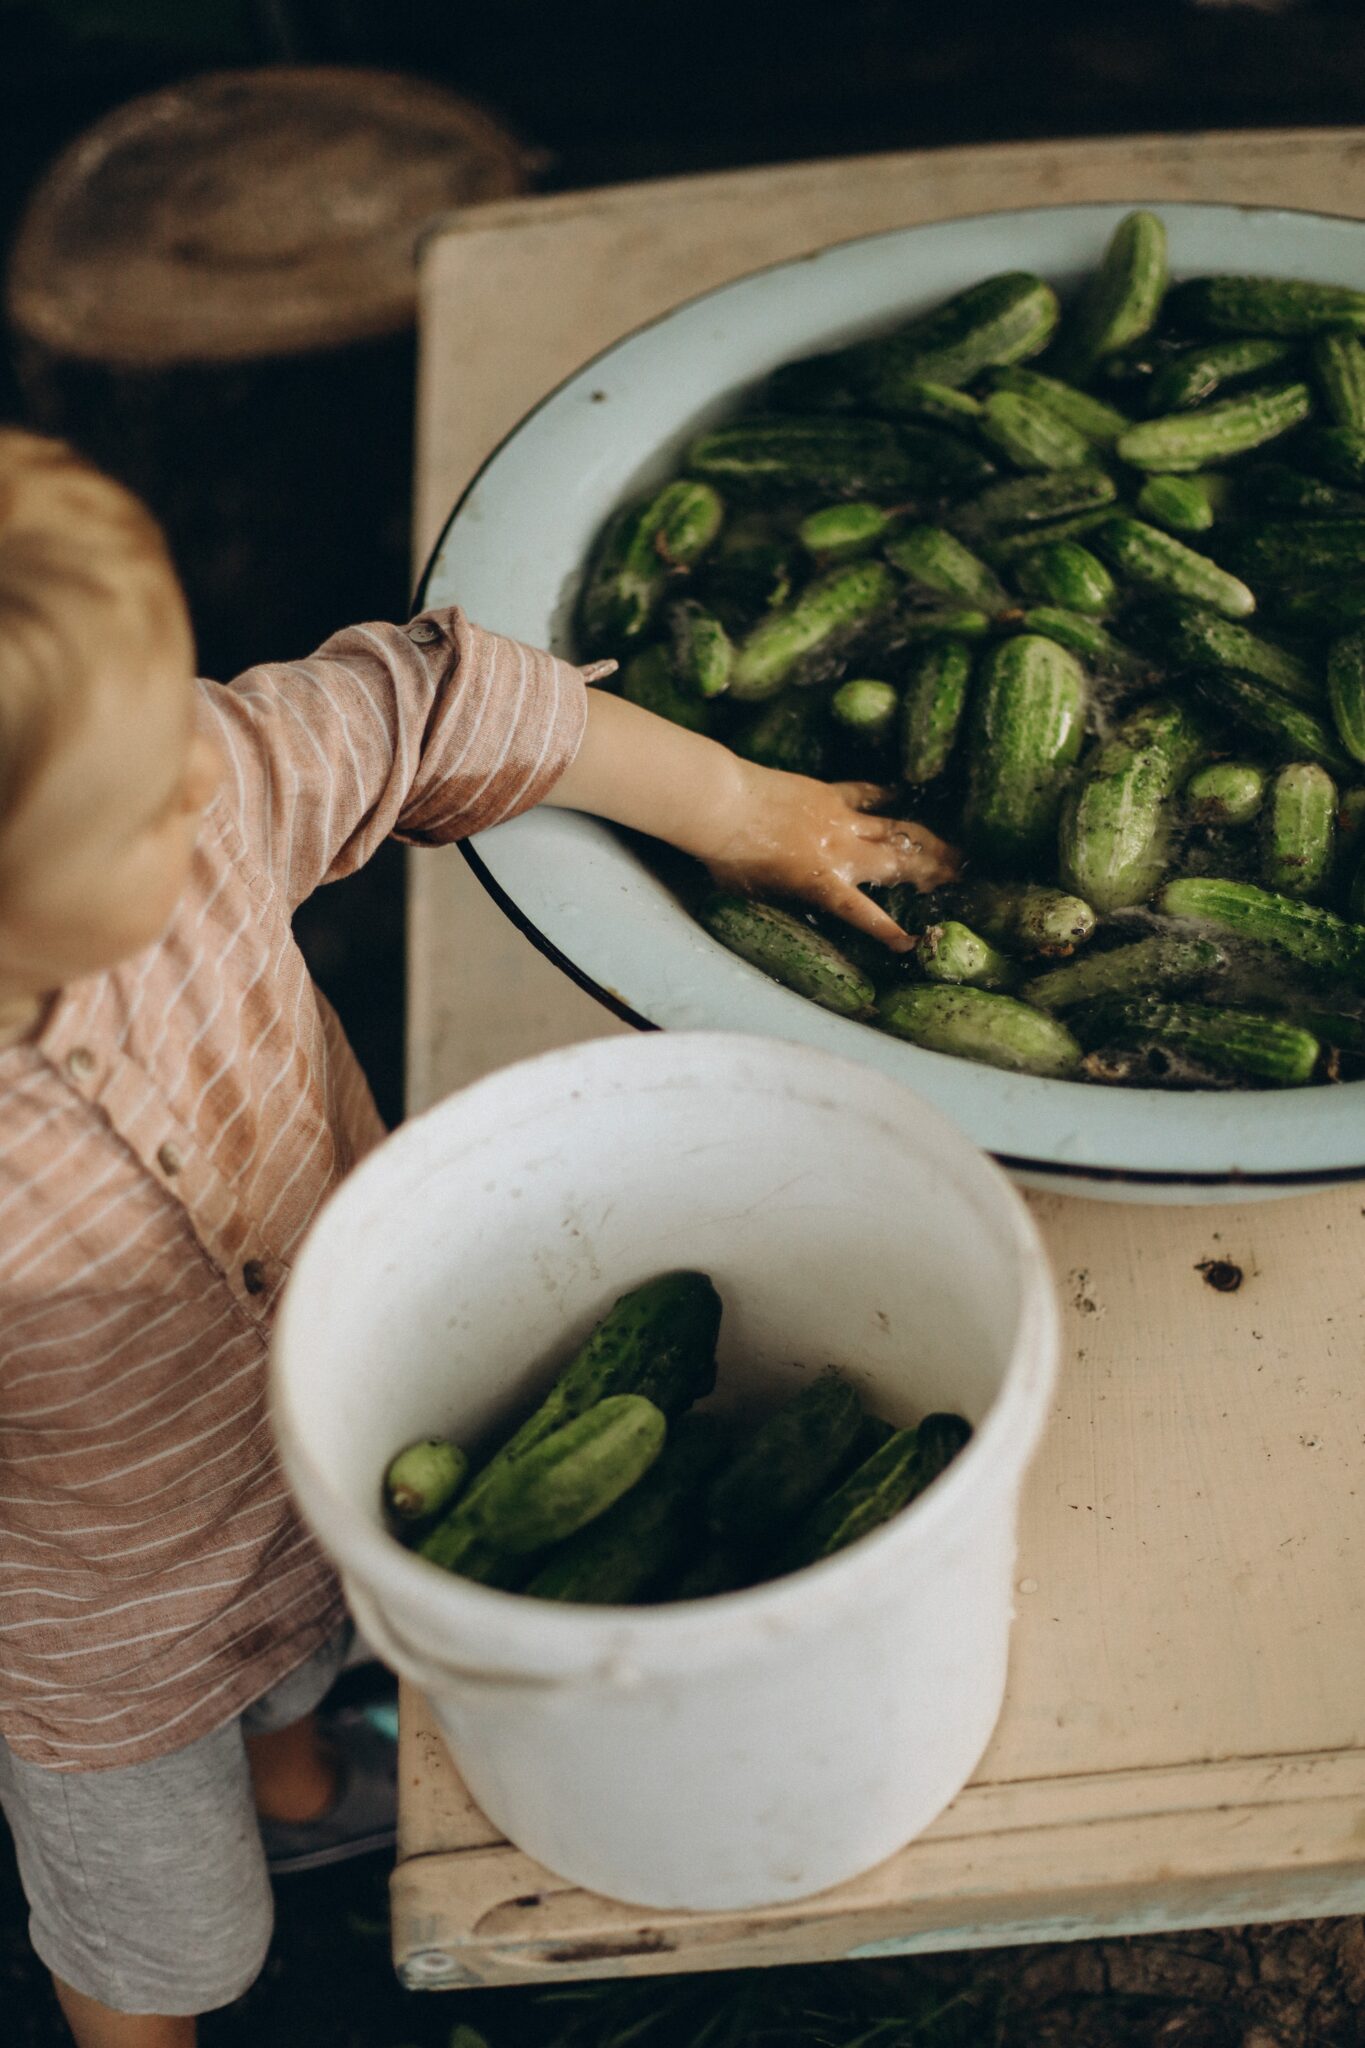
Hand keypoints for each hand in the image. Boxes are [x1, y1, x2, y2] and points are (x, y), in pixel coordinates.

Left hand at [704, 763, 959, 951]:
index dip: (889, 931)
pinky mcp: (830, 794)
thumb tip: (796, 906)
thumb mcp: (759, 895)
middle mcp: (841, 853)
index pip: (865, 915)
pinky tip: (903, 794)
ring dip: (926, 840)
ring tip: (953, 847)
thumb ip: (787, 900)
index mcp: (823, 885)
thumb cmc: (731, 857)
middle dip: (933, 872)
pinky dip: (886, 797)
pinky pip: (867, 795)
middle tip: (960, 878)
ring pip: (896, 829)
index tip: (912, 944)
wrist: (722, 804)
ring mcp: (840, 819)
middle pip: (899, 863)